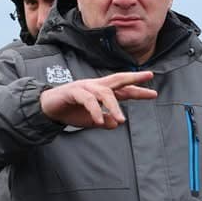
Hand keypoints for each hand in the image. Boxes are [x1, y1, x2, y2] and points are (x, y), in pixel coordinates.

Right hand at [40, 71, 157, 128]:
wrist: (47, 108)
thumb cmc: (71, 111)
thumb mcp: (91, 120)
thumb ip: (104, 121)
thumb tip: (116, 123)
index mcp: (102, 91)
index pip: (123, 89)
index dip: (138, 90)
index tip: (153, 94)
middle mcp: (95, 85)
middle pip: (118, 79)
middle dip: (133, 77)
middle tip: (148, 76)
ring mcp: (85, 86)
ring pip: (104, 92)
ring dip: (114, 106)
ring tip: (121, 119)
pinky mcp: (73, 91)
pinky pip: (88, 100)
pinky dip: (95, 111)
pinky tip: (98, 121)